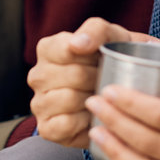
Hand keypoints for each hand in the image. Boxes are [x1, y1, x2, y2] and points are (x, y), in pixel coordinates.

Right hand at [29, 17, 158, 146]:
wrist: (121, 93)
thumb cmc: (113, 61)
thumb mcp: (112, 37)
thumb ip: (95, 31)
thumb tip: (77, 44)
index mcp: (48, 48)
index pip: (68, 49)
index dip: (94, 57)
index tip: (103, 59)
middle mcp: (37, 75)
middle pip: (74, 75)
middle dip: (99, 79)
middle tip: (108, 81)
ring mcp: (39, 103)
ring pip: (68, 99)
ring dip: (93, 101)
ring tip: (101, 98)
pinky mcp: (46, 128)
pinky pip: (64, 124)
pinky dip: (84, 122)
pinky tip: (92, 116)